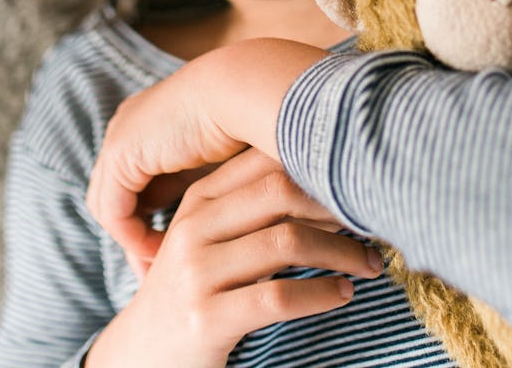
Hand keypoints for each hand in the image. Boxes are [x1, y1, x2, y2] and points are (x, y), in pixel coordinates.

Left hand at [86, 38, 327, 266]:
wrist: (245, 89)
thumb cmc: (254, 118)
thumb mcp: (230, 157)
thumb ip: (219, 183)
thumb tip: (238, 219)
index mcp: (153, 121)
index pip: (140, 181)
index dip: (154, 218)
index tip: (177, 256)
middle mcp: (130, 126)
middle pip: (119, 194)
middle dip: (137, 237)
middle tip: (158, 276)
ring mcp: (120, 138)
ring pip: (111, 206)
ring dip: (134, 242)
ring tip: (162, 271)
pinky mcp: (119, 155)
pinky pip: (113, 211)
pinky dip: (132, 238)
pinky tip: (159, 255)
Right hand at [86, 148, 382, 367]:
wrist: (141, 352)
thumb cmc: (190, 287)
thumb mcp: (206, 237)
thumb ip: (247, 206)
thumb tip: (320, 178)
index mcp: (198, 200)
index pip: (264, 162)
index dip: (314, 167)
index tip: (352, 182)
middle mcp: (194, 227)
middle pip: (279, 192)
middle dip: (333, 205)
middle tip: (370, 222)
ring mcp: (197, 272)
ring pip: (286, 242)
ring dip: (340, 252)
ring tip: (366, 263)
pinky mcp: (206, 318)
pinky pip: (279, 297)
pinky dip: (322, 293)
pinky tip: (342, 294)